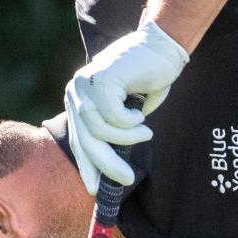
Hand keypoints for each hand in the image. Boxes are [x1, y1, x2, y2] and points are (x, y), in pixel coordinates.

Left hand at [64, 20, 188, 194]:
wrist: (160, 47)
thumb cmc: (147, 80)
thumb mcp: (126, 114)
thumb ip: (113, 134)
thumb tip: (111, 170)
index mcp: (79, 99)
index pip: (78, 140)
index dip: (86, 166)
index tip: (94, 190)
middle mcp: (76, 91)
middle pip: (86, 140)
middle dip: (107, 165)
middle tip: (127, 179)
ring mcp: (86, 84)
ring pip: (100, 131)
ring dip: (127, 138)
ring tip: (145, 133)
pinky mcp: (102, 80)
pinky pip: (115, 118)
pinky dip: (131, 123)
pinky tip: (141, 115)